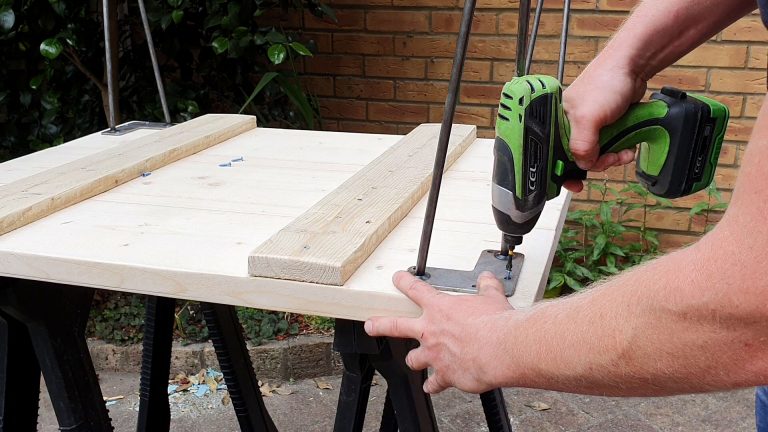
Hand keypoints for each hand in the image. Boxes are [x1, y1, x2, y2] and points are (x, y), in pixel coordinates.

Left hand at [365, 271, 512, 393]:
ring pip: (414, 359)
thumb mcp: (492, 298)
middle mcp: (431, 331)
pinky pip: (434, 383)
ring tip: (413, 361)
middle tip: (370, 325)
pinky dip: (433, 386)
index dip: (403, 282)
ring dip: (414, 360)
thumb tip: (487, 279)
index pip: (416, 290)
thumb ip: (487, 288)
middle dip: (379, 325)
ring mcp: (435, 355)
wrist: (501, 350)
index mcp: (440, 308)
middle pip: (396, 326)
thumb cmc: (496, 323)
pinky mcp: (445, 375)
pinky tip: (431, 387)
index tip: (396, 279)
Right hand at [562, 59, 647, 191]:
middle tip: (610, 160)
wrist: (633, 67)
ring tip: (623, 152)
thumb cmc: (606, 83)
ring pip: (598, 154)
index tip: (575, 185)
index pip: (556, 154)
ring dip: (612, 157)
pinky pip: (611, 146)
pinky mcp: (608, 125)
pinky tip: (628, 146)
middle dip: (597, 163)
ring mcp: (591, 126)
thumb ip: (582, 145)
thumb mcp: (588, 118)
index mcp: (558, 122)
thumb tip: (582, 165)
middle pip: (580, 157)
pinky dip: (620, 150)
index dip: (563, 171)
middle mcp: (572, 125)